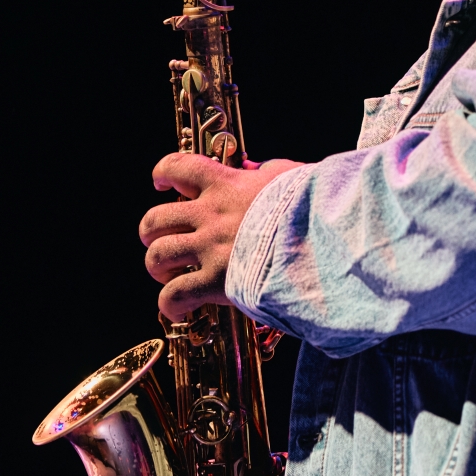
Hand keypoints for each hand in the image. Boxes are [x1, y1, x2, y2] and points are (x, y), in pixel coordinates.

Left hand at [140, 153, 303, 319]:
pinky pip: (175, 295)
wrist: (322, 236)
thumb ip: (270, 172)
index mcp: (226, 185)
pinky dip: (170, 303)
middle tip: (164, 240)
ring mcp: (209, 249)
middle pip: (155, 218)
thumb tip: (258, 171)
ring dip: (158, 267)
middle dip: (152, 232)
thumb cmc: (314, 205)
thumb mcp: (293, 175)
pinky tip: (176, 308)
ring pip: (157, 256)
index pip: (179, 167)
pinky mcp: (215, 281)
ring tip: (169, 274)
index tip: (161, 182)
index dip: (163, 173)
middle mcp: (210, 215)